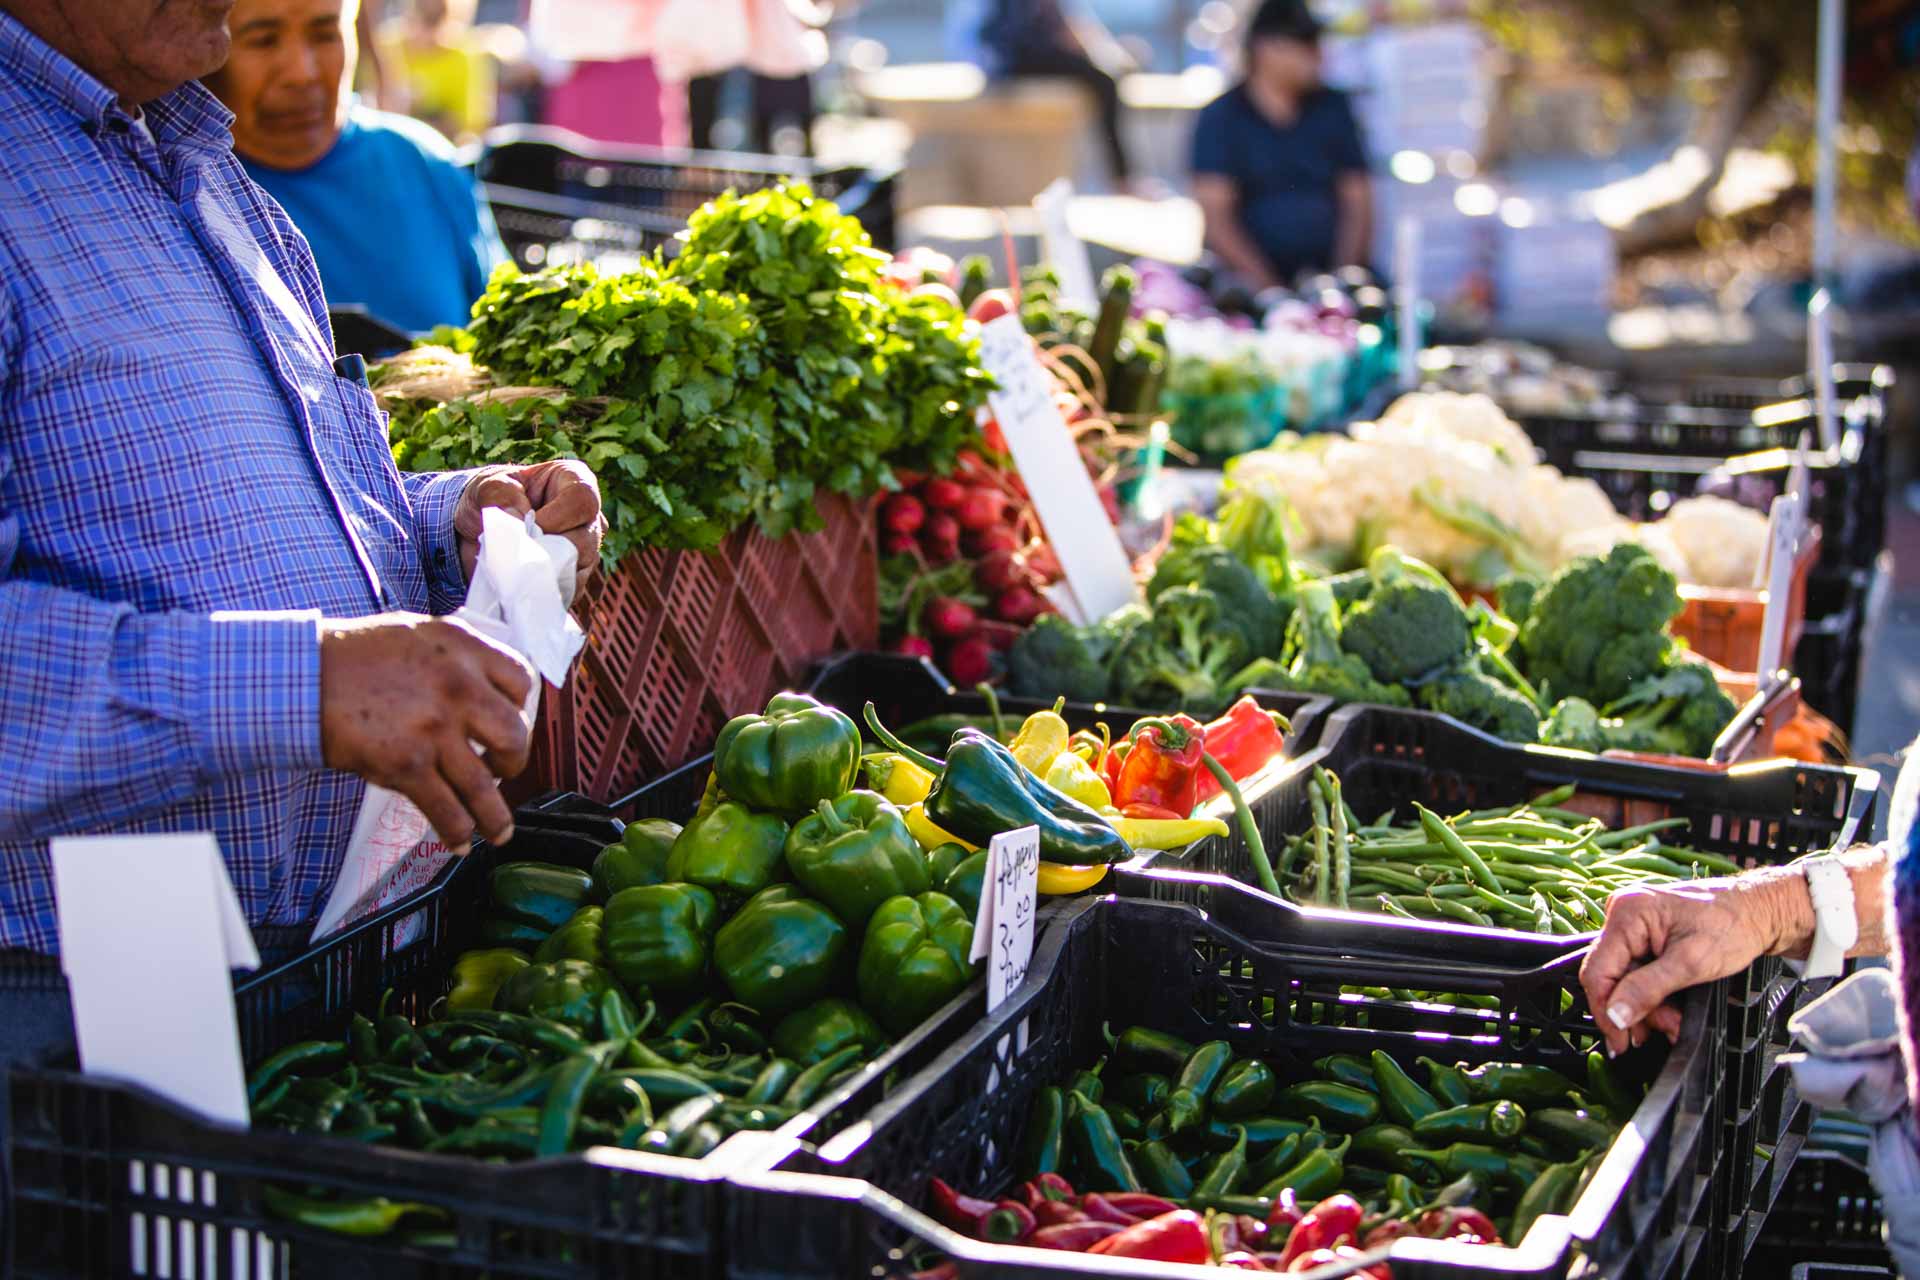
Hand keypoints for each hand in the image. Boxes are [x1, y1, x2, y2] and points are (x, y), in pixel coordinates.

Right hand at [320, 613, 535, 847]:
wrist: (300, 677)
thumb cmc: (352, 657)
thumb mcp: (417, 635)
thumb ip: (455, 658)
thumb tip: (483, 688)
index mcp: (462, 649)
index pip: (519, 682)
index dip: (519, 710)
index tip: (511, 725)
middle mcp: (457, 686)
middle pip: (513, 736)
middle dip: (514, 763)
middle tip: (503, 772)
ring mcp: (434, 728)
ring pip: (484, 786)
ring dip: (495, 816)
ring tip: (499, 831)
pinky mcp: (407, 764)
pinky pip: (446, 810)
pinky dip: (457, 832)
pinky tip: (459, 841)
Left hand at [455, 460, 605, 595]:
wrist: (479, 528)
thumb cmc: (492, 497)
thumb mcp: (489, 486)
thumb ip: (502, 496)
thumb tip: (519, 519)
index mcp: (574, 481)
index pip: (582, 500)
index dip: (557, 517)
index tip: (527, 526)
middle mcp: (588, 516)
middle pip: (587, 540)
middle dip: (550, 550)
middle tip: (517, 553)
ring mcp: (585, 549)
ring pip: (580, 568)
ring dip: (545, 572)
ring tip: (515, 567)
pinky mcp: (574, 577)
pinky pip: (569, 590)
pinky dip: (544, 589)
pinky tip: (522, 582)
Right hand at [1580, 873, 1798, 1056]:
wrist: (1758, 911)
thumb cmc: (1733, 927)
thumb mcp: (1691, 964)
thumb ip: (1648, 989)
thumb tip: (1614, 1016)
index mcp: (1628, 913)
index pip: (1597, 970)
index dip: (1606, 1010)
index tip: (1620, 1042)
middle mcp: (1622, 914)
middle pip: (1611, 976)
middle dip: (1636, 1009)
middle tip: (1664, 1031)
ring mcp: (1633, 924)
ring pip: (1625, 978)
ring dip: (1648, 1006)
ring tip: (1675, 1023)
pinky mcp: (1644, 935)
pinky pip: (1637, 970)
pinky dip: (1653, 993)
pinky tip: (1672, 1008)